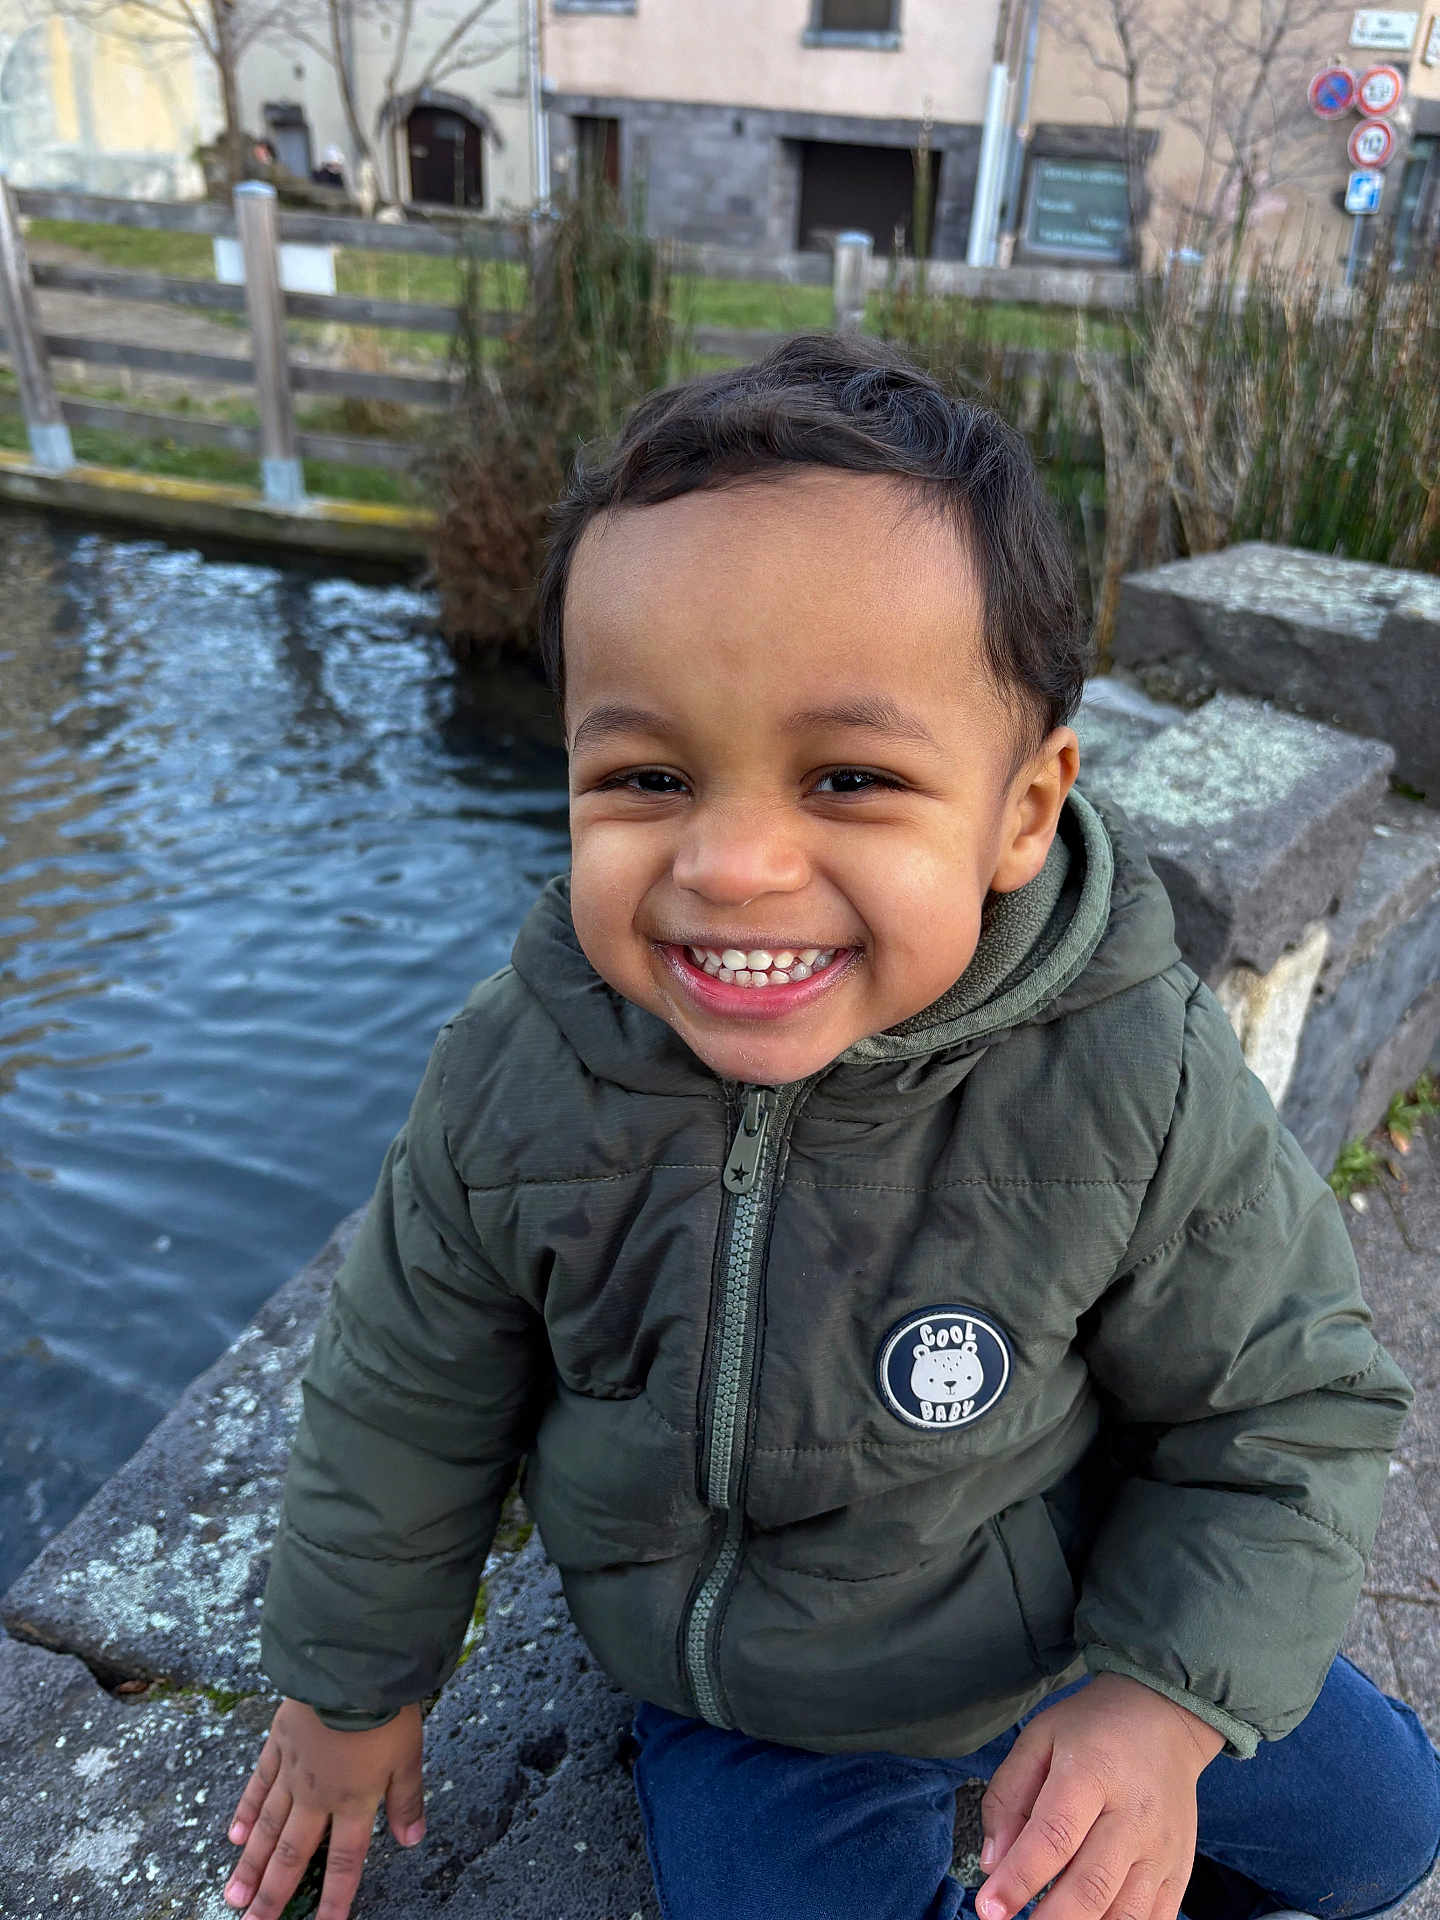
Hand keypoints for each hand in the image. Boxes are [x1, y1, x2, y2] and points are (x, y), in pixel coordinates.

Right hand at [224, 1697, 424, 1919]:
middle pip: (293, 1854)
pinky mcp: (279, 1742)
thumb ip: (406, 1801)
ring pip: (268, 1827)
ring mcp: (293, 1770)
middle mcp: (318, 1795)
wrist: (352, 1666)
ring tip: (233, 1897)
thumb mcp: (409, 1757)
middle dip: (272, 1894)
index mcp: (354, 1801)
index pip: (344, 1861)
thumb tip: (411, 1841)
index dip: (335, 1898)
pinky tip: (235, 1836)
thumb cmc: (386, 1710)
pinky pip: (259, 1784)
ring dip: (251, 1864)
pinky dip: (246, 1811)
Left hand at [976, 1673, 1225, 1919]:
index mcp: (1093, 1772)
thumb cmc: (1092, 1729)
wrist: (1164, 1718)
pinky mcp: (1179, 1870)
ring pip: (1125, 1914)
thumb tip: (993, 1863)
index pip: (1054, 1836)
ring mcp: (1162, 1848)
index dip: (1019, 1878)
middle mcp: (1133, 1815)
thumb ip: (1008, 1797)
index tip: (988, 1908)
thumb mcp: (1039, 1739)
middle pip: (1091, 1886)